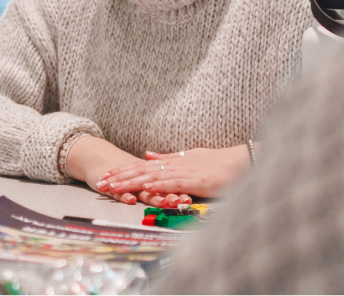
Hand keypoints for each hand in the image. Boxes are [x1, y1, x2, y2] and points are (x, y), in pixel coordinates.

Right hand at [64, 137, 191, 205]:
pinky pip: (117, 191)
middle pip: (157, 186)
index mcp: (149, 175)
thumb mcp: (142, 173)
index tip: (193, 195)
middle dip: (170, 194)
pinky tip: (131, 199)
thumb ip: (158, 177)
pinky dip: (124, 195)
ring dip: (151, 196)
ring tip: (164, 202)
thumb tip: (177, 185)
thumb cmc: (120, 169)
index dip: (179, 189)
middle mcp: (139, 178)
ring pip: (139, 189)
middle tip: (183, 201)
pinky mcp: (110, 186)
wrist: (94, 156)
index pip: (167, 182)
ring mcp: (125, 182)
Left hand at [98, 146, 250, 198]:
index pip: (142, 166)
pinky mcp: (196, 181)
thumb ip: (168, 157)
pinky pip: (173, 183)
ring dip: (131, 182)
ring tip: (113, 187)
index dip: (123, 171)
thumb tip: (147, 154)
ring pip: (152, 176)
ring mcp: (185, 172)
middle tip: (100, 183)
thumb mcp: (190, 157)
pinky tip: (143, 188)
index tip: (106, 176)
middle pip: (141, 170)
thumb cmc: (220, 163)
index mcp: (172, 162)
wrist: (243, 160)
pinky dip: (157, 185)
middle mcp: (175, 165)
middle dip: (119, 177)